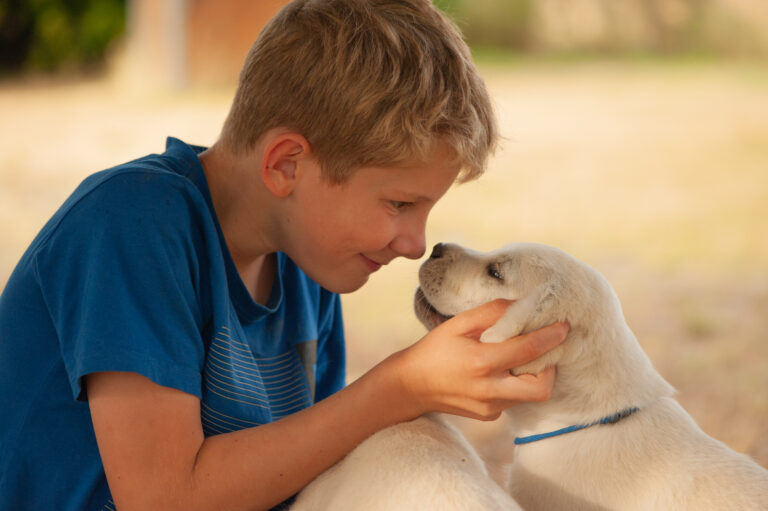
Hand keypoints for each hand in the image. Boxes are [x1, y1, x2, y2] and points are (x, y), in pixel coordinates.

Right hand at [390, 299, 567, 420]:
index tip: (564, 325)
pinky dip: (514, 384)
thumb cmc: (434, 349)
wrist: (411, 386)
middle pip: (541, 388)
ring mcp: (490, 408)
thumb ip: (492, 312)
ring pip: (529, 395)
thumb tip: (521, 304)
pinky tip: (500, 371)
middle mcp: (489, 390)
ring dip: (532, 375)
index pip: (528, 350)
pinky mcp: (489, 416)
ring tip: (521, 356)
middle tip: (546, 350)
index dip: (551, 336)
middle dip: (551, 368)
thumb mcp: (458, 324)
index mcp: (481, 363)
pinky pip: (514, 400)